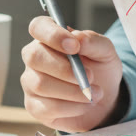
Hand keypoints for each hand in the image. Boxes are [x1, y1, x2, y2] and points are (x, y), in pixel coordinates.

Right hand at [20, 16, 126, 131]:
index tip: (74, 46)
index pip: (38, 27)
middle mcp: (35, 57)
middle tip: (90, 76)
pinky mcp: (34, 106)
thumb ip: (93, 41)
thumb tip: (78, 38)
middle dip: (64, 68)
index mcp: (49, 37)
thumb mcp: (105, 52)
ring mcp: (31, 82)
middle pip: (34, 57)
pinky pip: (47, 107)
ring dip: (73, 91)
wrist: (104, 99)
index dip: (53, 35)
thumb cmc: (99, 69)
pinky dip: (72, 107)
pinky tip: (85, 104)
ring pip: (40, 84)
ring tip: (95, 93)